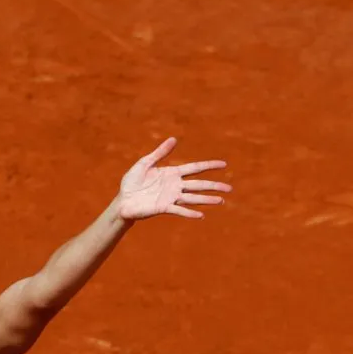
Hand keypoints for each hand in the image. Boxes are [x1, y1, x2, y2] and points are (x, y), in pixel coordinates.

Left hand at [117, 137, 232, 219]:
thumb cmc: (132, 182)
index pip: (195, 168)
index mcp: (172, 173)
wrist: (123, 200)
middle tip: (229, 188)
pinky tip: (201, 215)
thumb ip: (159, 153)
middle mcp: (175, 186)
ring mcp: (170, 197)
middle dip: (214, 185)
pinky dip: (189, 213)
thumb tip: (174, 139)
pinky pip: (179, 210)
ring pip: (192, 198)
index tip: (224, 164)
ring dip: (206, 199)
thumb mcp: (144, 163)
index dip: (209, 166)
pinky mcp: (164, 208)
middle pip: (198, 184)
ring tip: (221, 200)